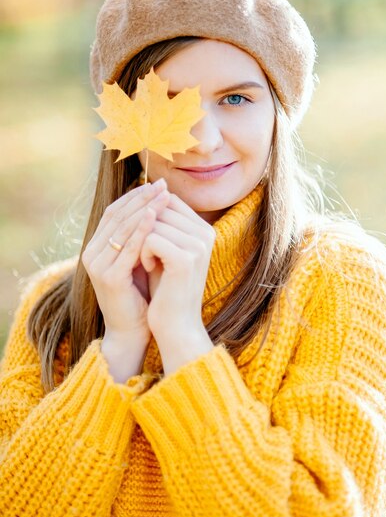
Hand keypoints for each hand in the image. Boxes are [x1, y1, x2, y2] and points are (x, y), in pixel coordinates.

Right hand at [81, 178, 169, 381]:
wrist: (131, 332)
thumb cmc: (140, 296)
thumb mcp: (138, 260)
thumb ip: (140, 237)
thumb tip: (157, 207)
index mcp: (96, 248)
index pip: (114, 213)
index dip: (135, 197)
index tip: (158, 185)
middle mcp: (91, 253)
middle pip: (116, 216)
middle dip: (142, 198)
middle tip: (163, 185)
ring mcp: (97, 265)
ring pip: (122, 228)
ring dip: (145, 208)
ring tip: (164, 195)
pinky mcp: (108, 277)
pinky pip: (128, 248)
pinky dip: (142, 230)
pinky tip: (157, 217)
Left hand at [140, 192, 215, 374]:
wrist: (176, 326)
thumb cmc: (165, 289)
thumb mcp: (163, 250)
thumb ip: (160, 222)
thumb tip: (147, 189)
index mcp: (204, 229)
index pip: (168, 200)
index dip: (148, 214)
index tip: (146, 240)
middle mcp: (205, 233)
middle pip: (160, 208)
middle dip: (143, 228)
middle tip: (143, 254)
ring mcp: (198, 245)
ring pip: (153, 222)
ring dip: (140, 241)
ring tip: (146, 262)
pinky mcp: (186, 259)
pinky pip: (151, 238)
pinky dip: (143, 253)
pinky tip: (148, 268)